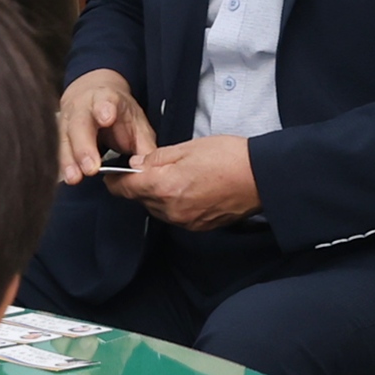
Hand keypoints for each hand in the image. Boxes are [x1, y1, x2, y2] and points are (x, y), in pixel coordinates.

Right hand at [57, 71, 147, 183]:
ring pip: (65, 139)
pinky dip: (63, 164)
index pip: (104, 101)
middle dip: (84, 146)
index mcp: (106, 98)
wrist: (92, 96)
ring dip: (69, 160)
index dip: (104, 108)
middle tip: (91, 167)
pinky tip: (68, 177)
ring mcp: (67, 120)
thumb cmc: (118, 112)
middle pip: (79, 124)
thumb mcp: (137, 123)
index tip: (106, 117)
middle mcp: (82, 107)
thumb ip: (144, 146)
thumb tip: (149, 170)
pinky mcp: (59, 134)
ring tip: (75, 177)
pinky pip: (59, 149)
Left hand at [114, 133, 259, 229]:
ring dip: (157, 195)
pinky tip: (188, 189)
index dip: (115, 179)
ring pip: (157, 209)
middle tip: (149, 168)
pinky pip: (175, 216)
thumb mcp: (187, 147)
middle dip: (139, 185)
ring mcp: (185, 221)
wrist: (262, 178)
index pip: (123, 188)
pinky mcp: (199, 226)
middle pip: (139, 200)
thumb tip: (135, 165)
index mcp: (164, 187)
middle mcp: (170, 210)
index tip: (113, 172)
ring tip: (175, 176)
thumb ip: (156, 158)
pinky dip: (174, 204)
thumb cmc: (227, 157)